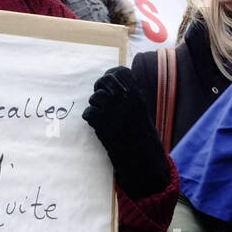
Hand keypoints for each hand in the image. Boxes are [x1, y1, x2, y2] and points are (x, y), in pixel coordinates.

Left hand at [83, 66, 169, 199]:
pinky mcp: (102, 124)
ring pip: (94, 97)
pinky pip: (88, 113)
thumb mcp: (141, 112)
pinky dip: (89, 117)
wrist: (142, 158)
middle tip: (99, 97)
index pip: (120, 72)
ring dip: (94, 105)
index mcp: (136, 95)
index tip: (107, 83)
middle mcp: (125, 100)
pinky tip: (94, 123)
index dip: (111, 75)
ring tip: (99, 114)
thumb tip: (114, 86)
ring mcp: (113, 111)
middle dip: (99, 88)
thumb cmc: (142, 136)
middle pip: (104, 81)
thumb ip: (130, 98)